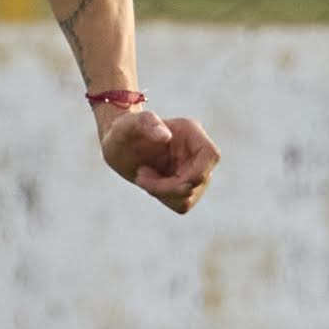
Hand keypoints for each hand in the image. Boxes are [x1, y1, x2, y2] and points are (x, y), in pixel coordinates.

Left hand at [99, 105, 218, 214]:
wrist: (118, 146)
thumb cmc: (124, 131)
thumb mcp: (128, 124)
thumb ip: (146, 123)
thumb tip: (165, 136)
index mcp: (190, 132)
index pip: (211, 155)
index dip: (197, 172)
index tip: (170, 177)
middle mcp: (196, 152)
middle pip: (199, 180)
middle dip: (168, 186)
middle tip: (140, 176)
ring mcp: (193, 170)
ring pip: (189, 196)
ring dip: (162, 193)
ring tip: (142, 175)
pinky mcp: (184, 186)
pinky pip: (182, 205)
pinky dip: (163, 198)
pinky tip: (150, 184)